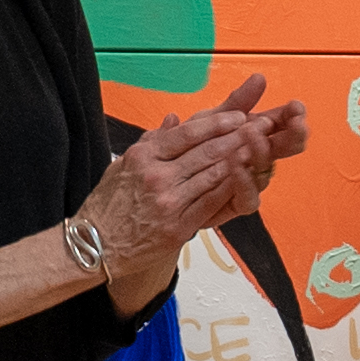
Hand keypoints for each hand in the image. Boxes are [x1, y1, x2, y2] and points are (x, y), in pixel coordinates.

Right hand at [78, 108, 263, 280]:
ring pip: (213, 176)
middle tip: (263, 126)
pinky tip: (248, 178)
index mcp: (143, 156)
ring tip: (263, 147)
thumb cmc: (110, 203)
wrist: (96, 244)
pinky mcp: (178, 226)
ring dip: (242, 160)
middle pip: (206, 152)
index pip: (187, 134)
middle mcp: (156, 176)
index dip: (218, 124)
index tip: (240, 116)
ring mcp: (168, 202)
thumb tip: (175, 119)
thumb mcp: (123, 164)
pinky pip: (212, 203)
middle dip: (239, 137)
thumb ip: (152, 141)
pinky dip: (232, 189)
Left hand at [190, 74, 308, 225]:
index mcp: (254, 137)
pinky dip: (244, 181)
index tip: (296, 107)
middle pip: (284, 149)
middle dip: (292, 135)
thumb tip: (260, 78)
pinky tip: (238, 164)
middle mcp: (256, 160)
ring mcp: (248, 183)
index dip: (292, 117)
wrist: (158, 185)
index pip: (282, 125)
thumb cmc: (184, 151)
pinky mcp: (234, 205)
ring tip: (255, 134)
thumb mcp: (209, 120)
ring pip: (266, 171)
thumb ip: (236, 102)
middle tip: (296, 123)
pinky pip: (247, 198)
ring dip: (263, 152)